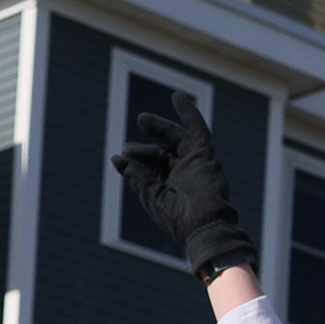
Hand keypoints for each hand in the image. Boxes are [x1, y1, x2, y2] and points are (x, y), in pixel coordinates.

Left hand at [110, 90, 255, 282]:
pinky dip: (189, 113)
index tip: (120, 158)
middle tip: (128, 147)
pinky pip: (198, 131)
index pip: (148, 169)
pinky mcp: (204, 156)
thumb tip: (119, 157)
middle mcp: (182, 176)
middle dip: (143, 149)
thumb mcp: (152, 196)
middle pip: (159, 153)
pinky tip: (177, 97)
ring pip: (175, 139)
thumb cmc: (178, 219)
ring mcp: (194, 164)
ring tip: (142, 120)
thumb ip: (138, 175)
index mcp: (169, 190)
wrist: (205, 226)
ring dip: (159, 127)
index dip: (132, 162)